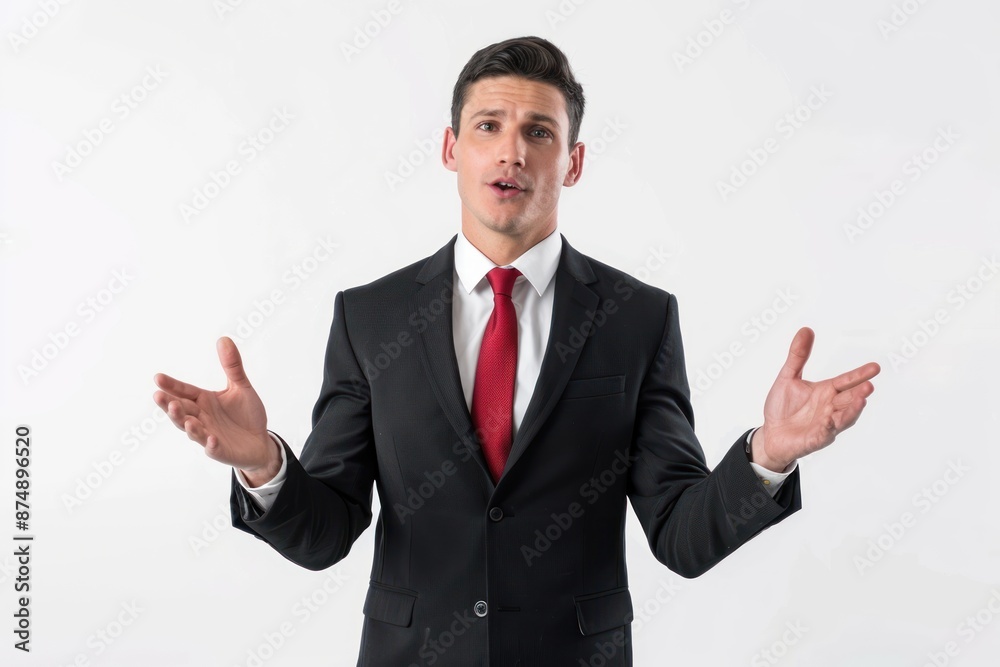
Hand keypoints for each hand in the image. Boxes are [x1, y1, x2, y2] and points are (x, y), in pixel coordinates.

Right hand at [153, 337, 279, 482]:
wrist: (260, 441)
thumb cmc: (246, 414)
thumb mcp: (241, 387)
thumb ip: (232, 366)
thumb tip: (224, 338)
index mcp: (204, 401)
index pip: (184, 391)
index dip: (171, 385)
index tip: (157, 377)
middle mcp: (202, 418)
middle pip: (182, 411)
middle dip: (170, 404)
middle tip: (158, 396)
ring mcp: (209, 435)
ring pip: (192, 430)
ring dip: (185, 423)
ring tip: (179, 412)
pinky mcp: (221, 450)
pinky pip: (213, 449)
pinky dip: (211, 445)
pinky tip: (211, 439)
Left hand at [752, 327, 879, 471]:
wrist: (770, 434)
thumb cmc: (782, 408)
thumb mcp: (787, 377)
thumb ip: (798, 356)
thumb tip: (806, 330)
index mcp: (825, 392)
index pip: (846, 381)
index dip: (859, 374)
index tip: (875, 367)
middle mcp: (829, 407)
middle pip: (849, 399)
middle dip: (860, 393)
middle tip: (869, 385)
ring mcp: (825, 424)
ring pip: (844, 417)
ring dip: (852, 410)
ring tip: (861, 400)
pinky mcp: (816, 439)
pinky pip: (825, 433)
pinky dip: (829, 427)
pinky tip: (830, 421)